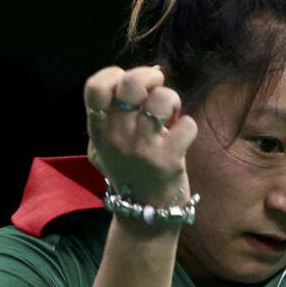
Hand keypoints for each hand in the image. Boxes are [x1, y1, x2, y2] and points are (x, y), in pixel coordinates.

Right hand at [84, 65, 198, 206]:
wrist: (145, 212)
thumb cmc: (130, 168)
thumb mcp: (106, 143)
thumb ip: (113, 112)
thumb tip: (149, 74)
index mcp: (98, 128)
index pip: (96, 86)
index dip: (115, 75)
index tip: (128, 88)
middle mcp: (116, 136)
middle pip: (131, 84)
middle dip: (149, 77)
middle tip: (156, 90)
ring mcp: (142, 149)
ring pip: (162, 99)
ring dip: (172, 100)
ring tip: (171, 116)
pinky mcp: (167, 161)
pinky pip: (187, 125)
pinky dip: (189, 127)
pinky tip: (182, 136)